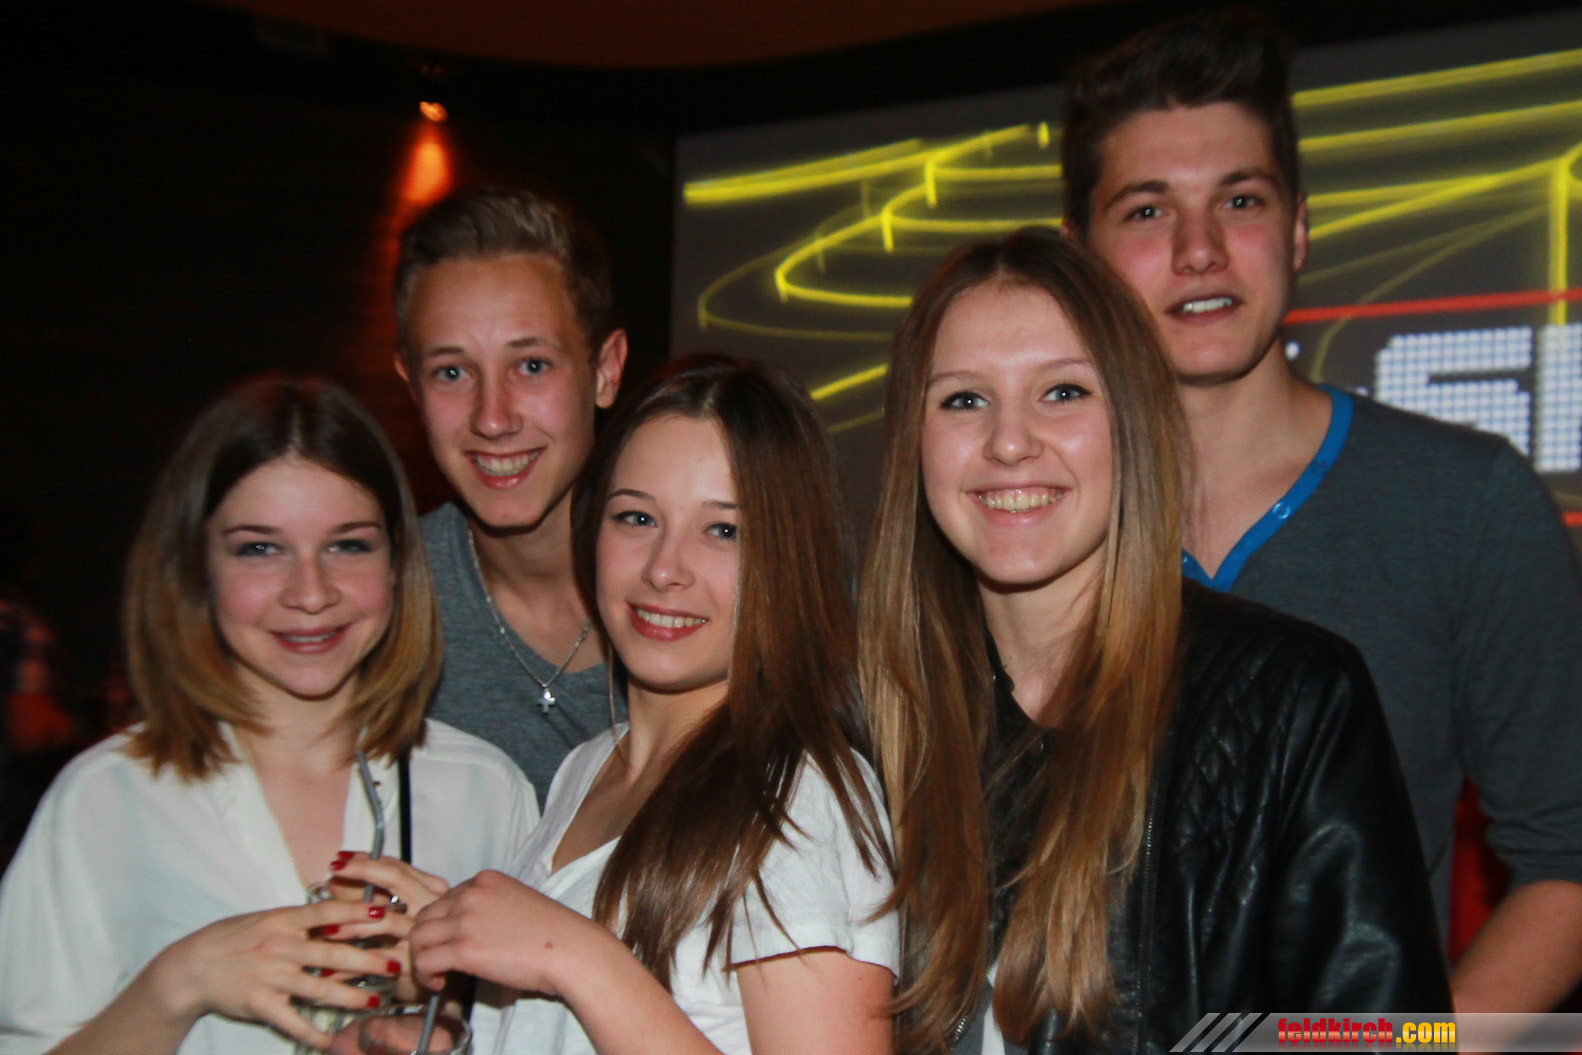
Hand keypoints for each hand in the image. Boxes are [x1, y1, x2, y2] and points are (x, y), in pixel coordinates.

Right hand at [147, 898, 402, 1050]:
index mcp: (283, 920)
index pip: (326, 913)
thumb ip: (302, 920)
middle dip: (368, 960)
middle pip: (332, 953)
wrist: (191, 968)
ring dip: (351, 997)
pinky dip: (314, 1034)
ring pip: (319, 989)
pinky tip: (333, 1041)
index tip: (386, 911)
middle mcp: (279, 947)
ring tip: (377, 1002)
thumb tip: (342, 914)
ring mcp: (270, 976)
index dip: (357, 911)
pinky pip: (292, 1022)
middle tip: (396, 964)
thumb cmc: (232, 939)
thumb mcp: (267, 919)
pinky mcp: (260, 1004)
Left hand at [322, 852, 450, 1000]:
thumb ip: (369, 897)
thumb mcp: (395, 915)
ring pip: (385, 918)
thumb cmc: (415, 947)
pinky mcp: (416, 962)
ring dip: (350, 922)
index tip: (341, 858)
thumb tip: (335, 882)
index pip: (397, 867)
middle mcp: (432, 905)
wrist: (442, 987)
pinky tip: (329, 971)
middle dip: (361, 870)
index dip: (366, 860)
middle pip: (396, 878)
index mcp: (431, 890)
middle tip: (334, 869)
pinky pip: (377, 958)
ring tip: (324, 928)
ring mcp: (426, 932)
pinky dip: (349, 966)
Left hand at [408, 869, 604, 997]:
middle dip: (426, 940)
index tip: (451, 943)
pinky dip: (425, 975)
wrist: (571, 950)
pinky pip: (424, 960)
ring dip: (421, 958)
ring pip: (417, 936)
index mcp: (485, 880)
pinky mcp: (463, 948)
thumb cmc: (554, 934)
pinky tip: (440, 983)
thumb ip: (490, 908)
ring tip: (436, 974)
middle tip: (438, 961)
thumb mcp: (517, 904)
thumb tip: (471, 932)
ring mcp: (465, 920)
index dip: (443, 925)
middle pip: (424, 915)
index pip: (444, 899)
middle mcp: (471, 894)